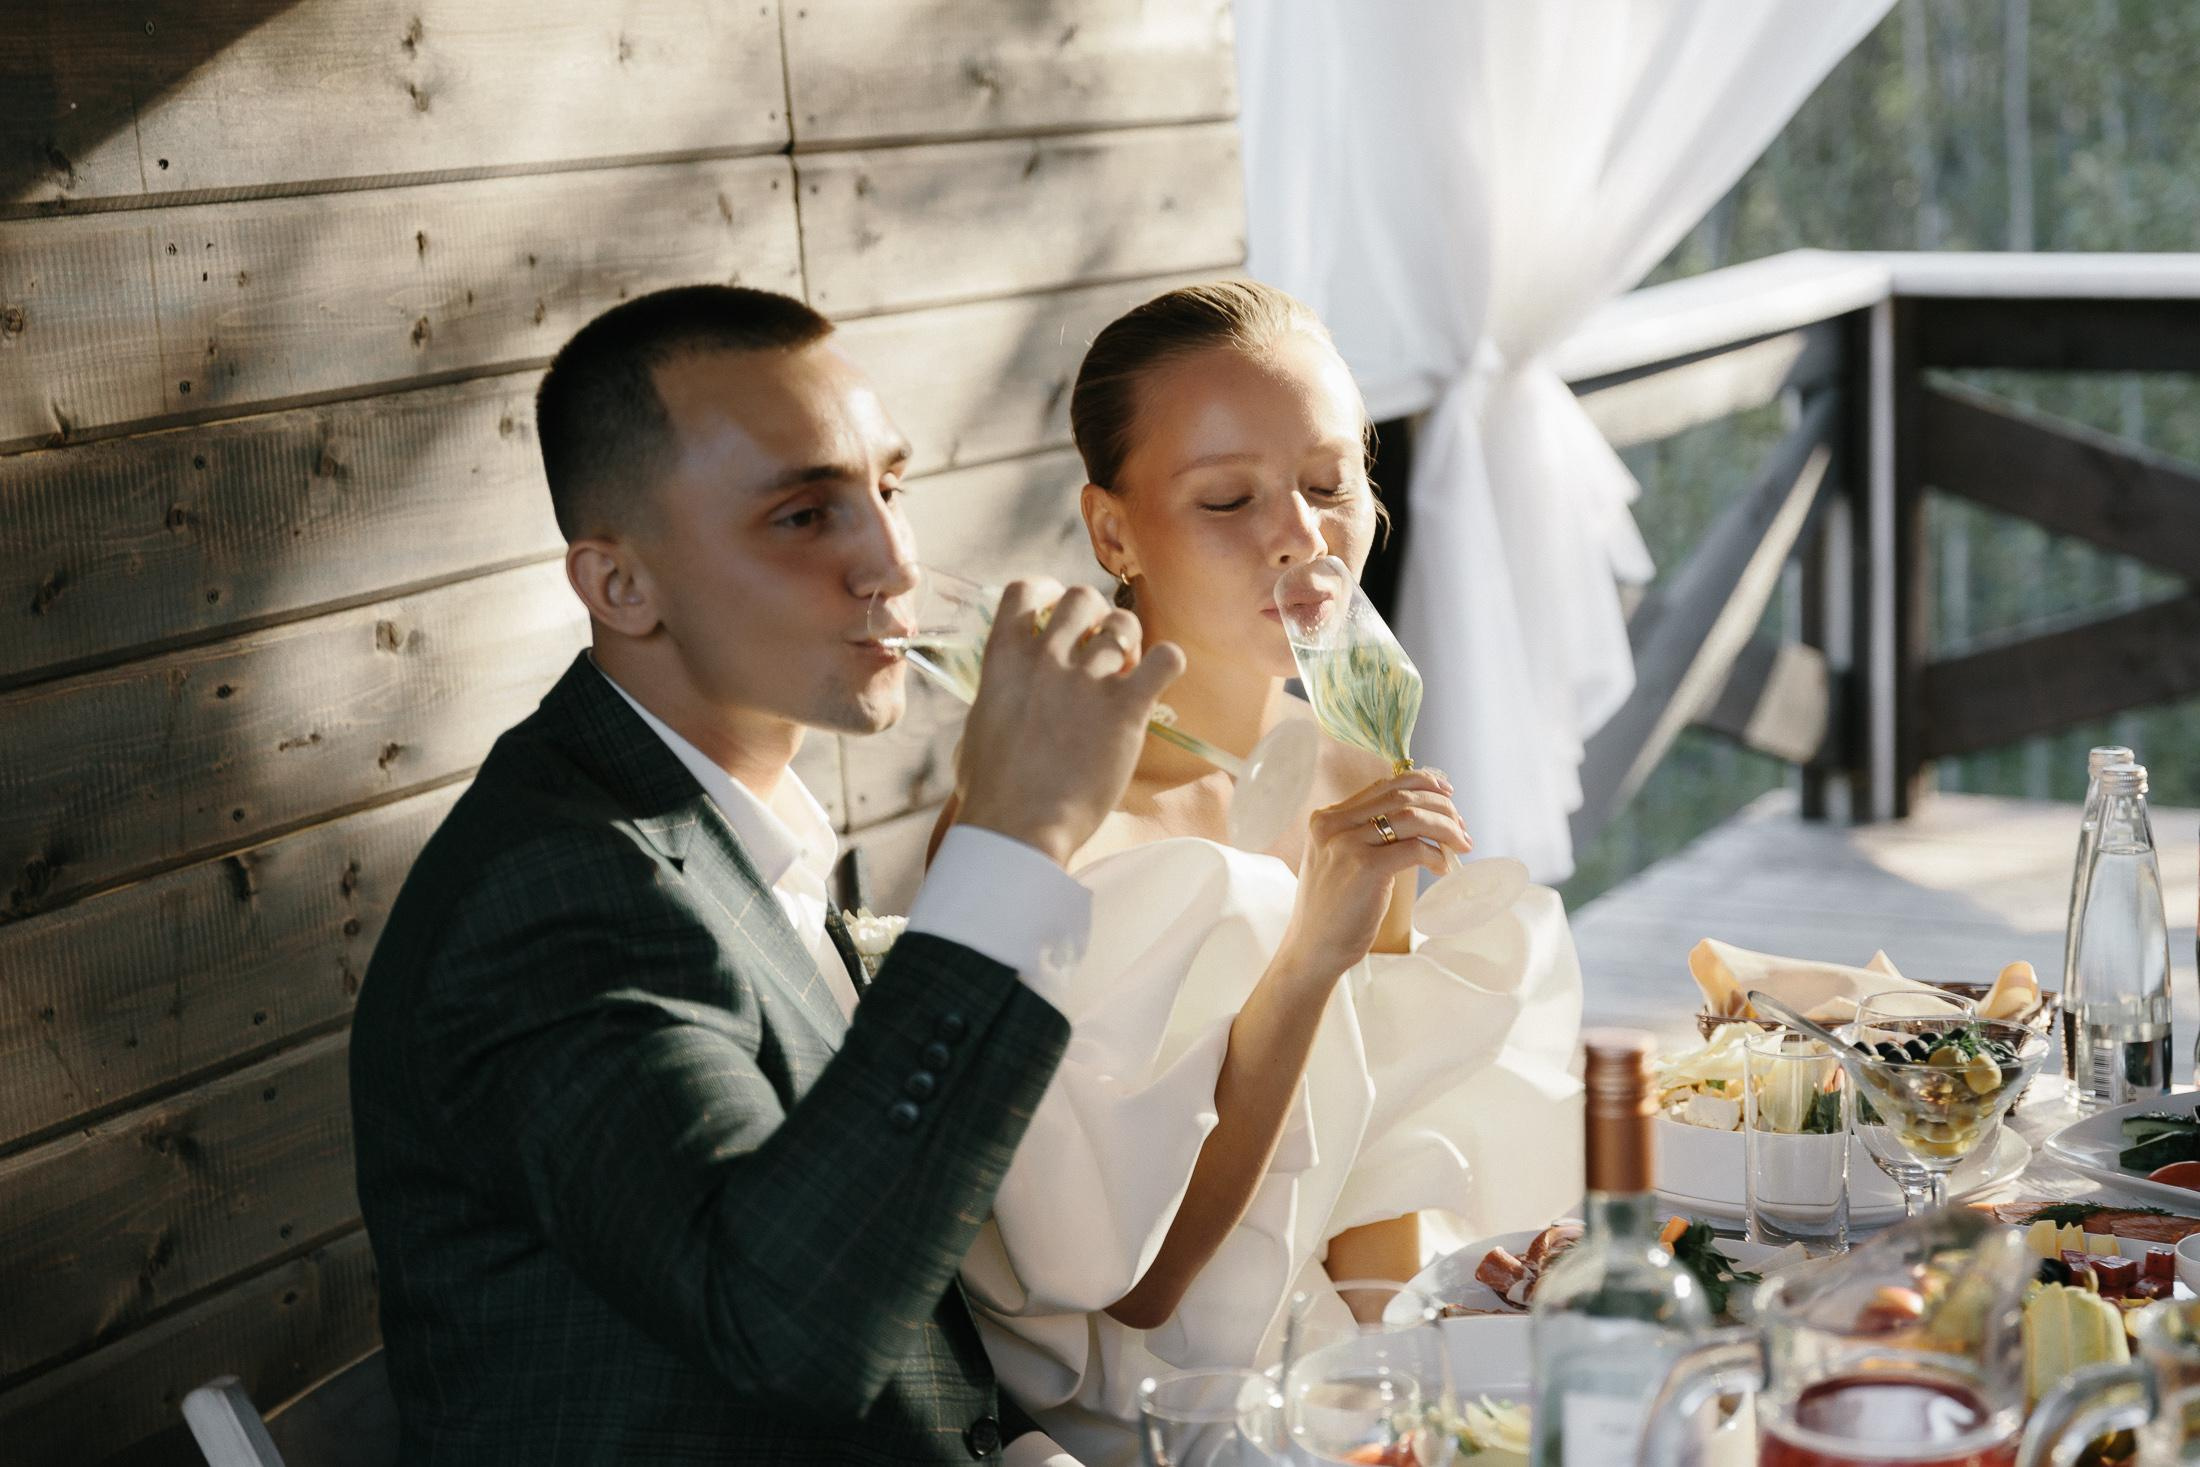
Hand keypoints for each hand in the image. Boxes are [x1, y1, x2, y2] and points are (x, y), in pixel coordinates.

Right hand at [953, 580, 1185, 867]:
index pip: (1024, 590)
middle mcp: (1046, 658)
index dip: (1047, 591)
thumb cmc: (991, 792)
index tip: (1057, 607)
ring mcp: (1087, 681)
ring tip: (1127, 672)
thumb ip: (999, 696)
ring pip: (1124, 624)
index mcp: (1004, 660)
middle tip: (1099, 648)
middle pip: (1082, 598)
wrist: (1018, 829)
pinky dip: (1167, 663)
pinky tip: (1158, 681)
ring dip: (1130, 643)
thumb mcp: (978, 728)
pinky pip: (1166, 658)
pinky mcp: (1125, 709)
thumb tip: (1006, 692)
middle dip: (1095, 616)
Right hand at [1276, 768, 1469, 982]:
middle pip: (1401, 797)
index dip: (1421, 784)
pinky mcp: (1363, 867)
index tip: (1446, 794)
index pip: (1383, 786)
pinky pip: (1413, 848)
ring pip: (1411, 817)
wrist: (1312, 947)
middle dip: (1441, 808)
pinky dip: (1435, 854)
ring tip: (1461, 845)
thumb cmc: (1333, 909)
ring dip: (1446, 828)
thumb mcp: (1340, 859)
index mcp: (1327, 818)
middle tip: (1461, 828)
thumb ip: (1364, 835)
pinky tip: (1441, 868)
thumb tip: (1419, 820)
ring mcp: (1347, 844)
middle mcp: (1333, 824)